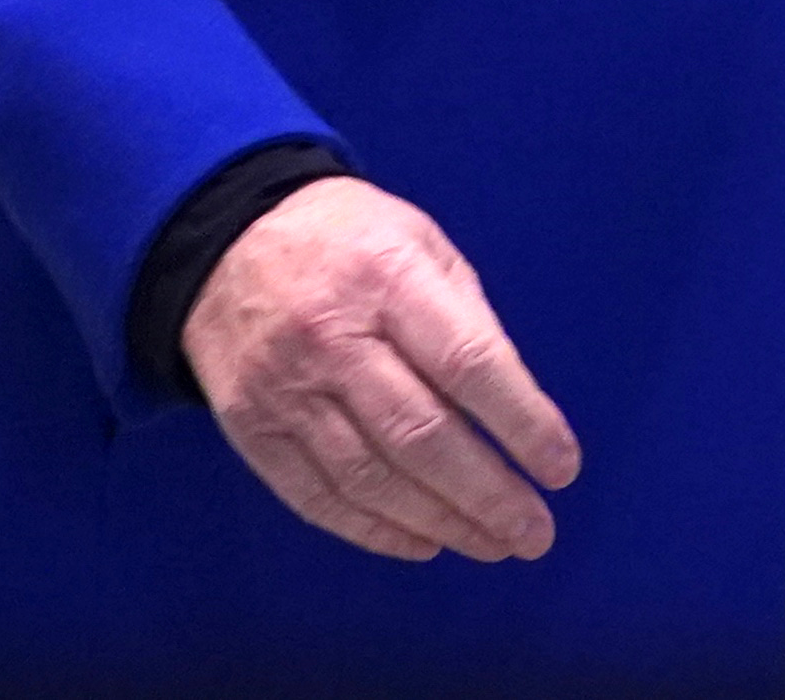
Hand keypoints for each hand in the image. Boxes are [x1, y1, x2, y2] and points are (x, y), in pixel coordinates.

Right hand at [183, 176, 581, 563]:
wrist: (223, 240)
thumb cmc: (348, 240)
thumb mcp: (420, 242)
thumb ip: (466, 318)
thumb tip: (515, 409)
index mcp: (387, 279)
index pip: (466, 363)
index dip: (521, 422)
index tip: (562, 469)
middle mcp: (333, 338)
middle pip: (419, 435)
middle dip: (486, 493)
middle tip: (534, 534)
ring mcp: (285, 389)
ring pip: (370, 477)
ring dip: (440, 522)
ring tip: (492, 545)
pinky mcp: (251, 429)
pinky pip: (317, 496)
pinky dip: (374, 531)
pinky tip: (424, 544)